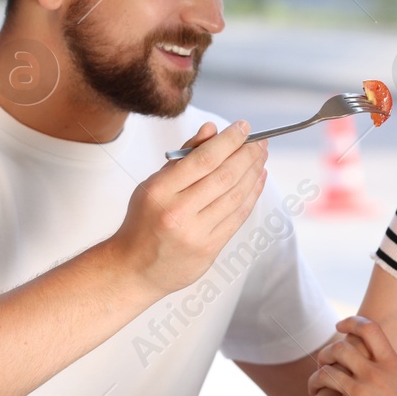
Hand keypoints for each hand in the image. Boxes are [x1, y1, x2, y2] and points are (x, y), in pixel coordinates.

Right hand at [107, 121, 266, 294]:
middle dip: (247, 155)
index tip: (243, 127)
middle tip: (260, 142)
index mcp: (160, 191)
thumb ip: (183, 157)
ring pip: (235, 197)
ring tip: (261, 157)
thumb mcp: (153, 184)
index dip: (229, 141)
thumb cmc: (144, 221)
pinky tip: (258, 181)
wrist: (135, 268)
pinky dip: (251, 196)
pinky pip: (237, 217)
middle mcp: (178, 212)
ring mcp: (195, 233)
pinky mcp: (208, 250)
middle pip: (224, 176)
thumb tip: (212, 130)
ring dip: (253, 173)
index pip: (203, 159)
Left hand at [298, 316, 396, 395]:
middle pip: (339, 348)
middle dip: (325, 354)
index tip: (340, 326)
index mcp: (393, 365)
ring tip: (312, 390)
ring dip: (314, 380)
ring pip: (324, 374)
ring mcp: (359, 392)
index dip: (351, 322)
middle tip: (322, 364)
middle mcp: (374, 373)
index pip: (370, 330)